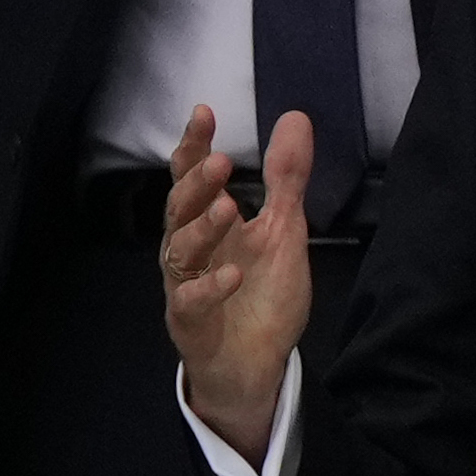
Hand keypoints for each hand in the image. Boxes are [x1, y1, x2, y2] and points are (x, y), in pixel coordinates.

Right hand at [163, 105, 312, 468]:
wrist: (256, 363)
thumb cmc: (261, 292)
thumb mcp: (283, 228)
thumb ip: (286, 178)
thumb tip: (295, 117)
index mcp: (208, 221)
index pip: (193, 176)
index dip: (195, 145)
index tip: (204, 112)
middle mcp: (189, 249)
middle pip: (180, 208)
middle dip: (197, 183)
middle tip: (221, 162)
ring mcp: (185, 285)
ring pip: (180, 251)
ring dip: (203, 227)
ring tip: (228, 207)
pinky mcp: (189, 323)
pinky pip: (192, 301)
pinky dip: (210, 286)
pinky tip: (232, 273)